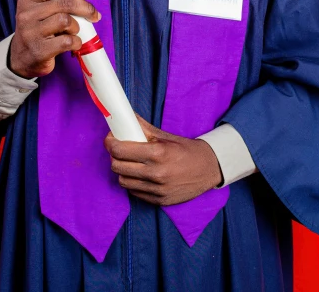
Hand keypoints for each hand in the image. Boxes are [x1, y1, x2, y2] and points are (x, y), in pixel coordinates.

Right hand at [9, 0, 100, 78]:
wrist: (22, 57)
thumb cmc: (40, 26)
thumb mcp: (49, 5)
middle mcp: (26, 13)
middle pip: (64, 3)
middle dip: (85, 8)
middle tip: (92, 14)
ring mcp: (31, 33)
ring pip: (66, 21)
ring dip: (77, 27)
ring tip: (74, 30)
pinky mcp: (39, 50)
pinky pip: (66, 42)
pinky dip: (76, 42)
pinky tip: (73, 43)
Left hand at [104, 115, 222, 205]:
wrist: (209, 169)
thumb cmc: (186, 150)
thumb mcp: (166, 136)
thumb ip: (143, 128)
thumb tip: (125, 117)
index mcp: (158, 153)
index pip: (120, 150)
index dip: (110, 143)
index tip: (110, 138)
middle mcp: (156, 173)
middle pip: (117, 166)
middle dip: (114, 156)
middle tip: (119, 149)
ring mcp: (157, 190)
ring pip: (123, 181)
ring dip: (122, 170)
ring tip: (130, 162)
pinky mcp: (159, 201)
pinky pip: (134, 192)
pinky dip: (133, 182)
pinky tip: (139, 174)